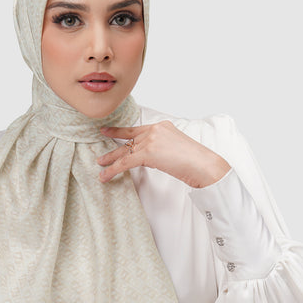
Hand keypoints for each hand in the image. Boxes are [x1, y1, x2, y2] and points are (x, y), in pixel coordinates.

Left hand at [97, 120, 230, 188]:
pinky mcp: (147, 152)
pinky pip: (125, 162)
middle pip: (128, 139)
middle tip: (101, 149)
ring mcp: (151, 140)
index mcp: (162, 126)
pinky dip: (113, 170)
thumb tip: (153, 157)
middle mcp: (155, 130)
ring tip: (100, 165)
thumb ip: (162, 148)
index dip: (121, 131)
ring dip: (110, 160)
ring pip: (125, 151)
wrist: (203, 165)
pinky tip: (105, 176)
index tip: (110, 131)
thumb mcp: (177, 147)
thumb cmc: (195, 161)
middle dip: (113, 145)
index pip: (138, 129)